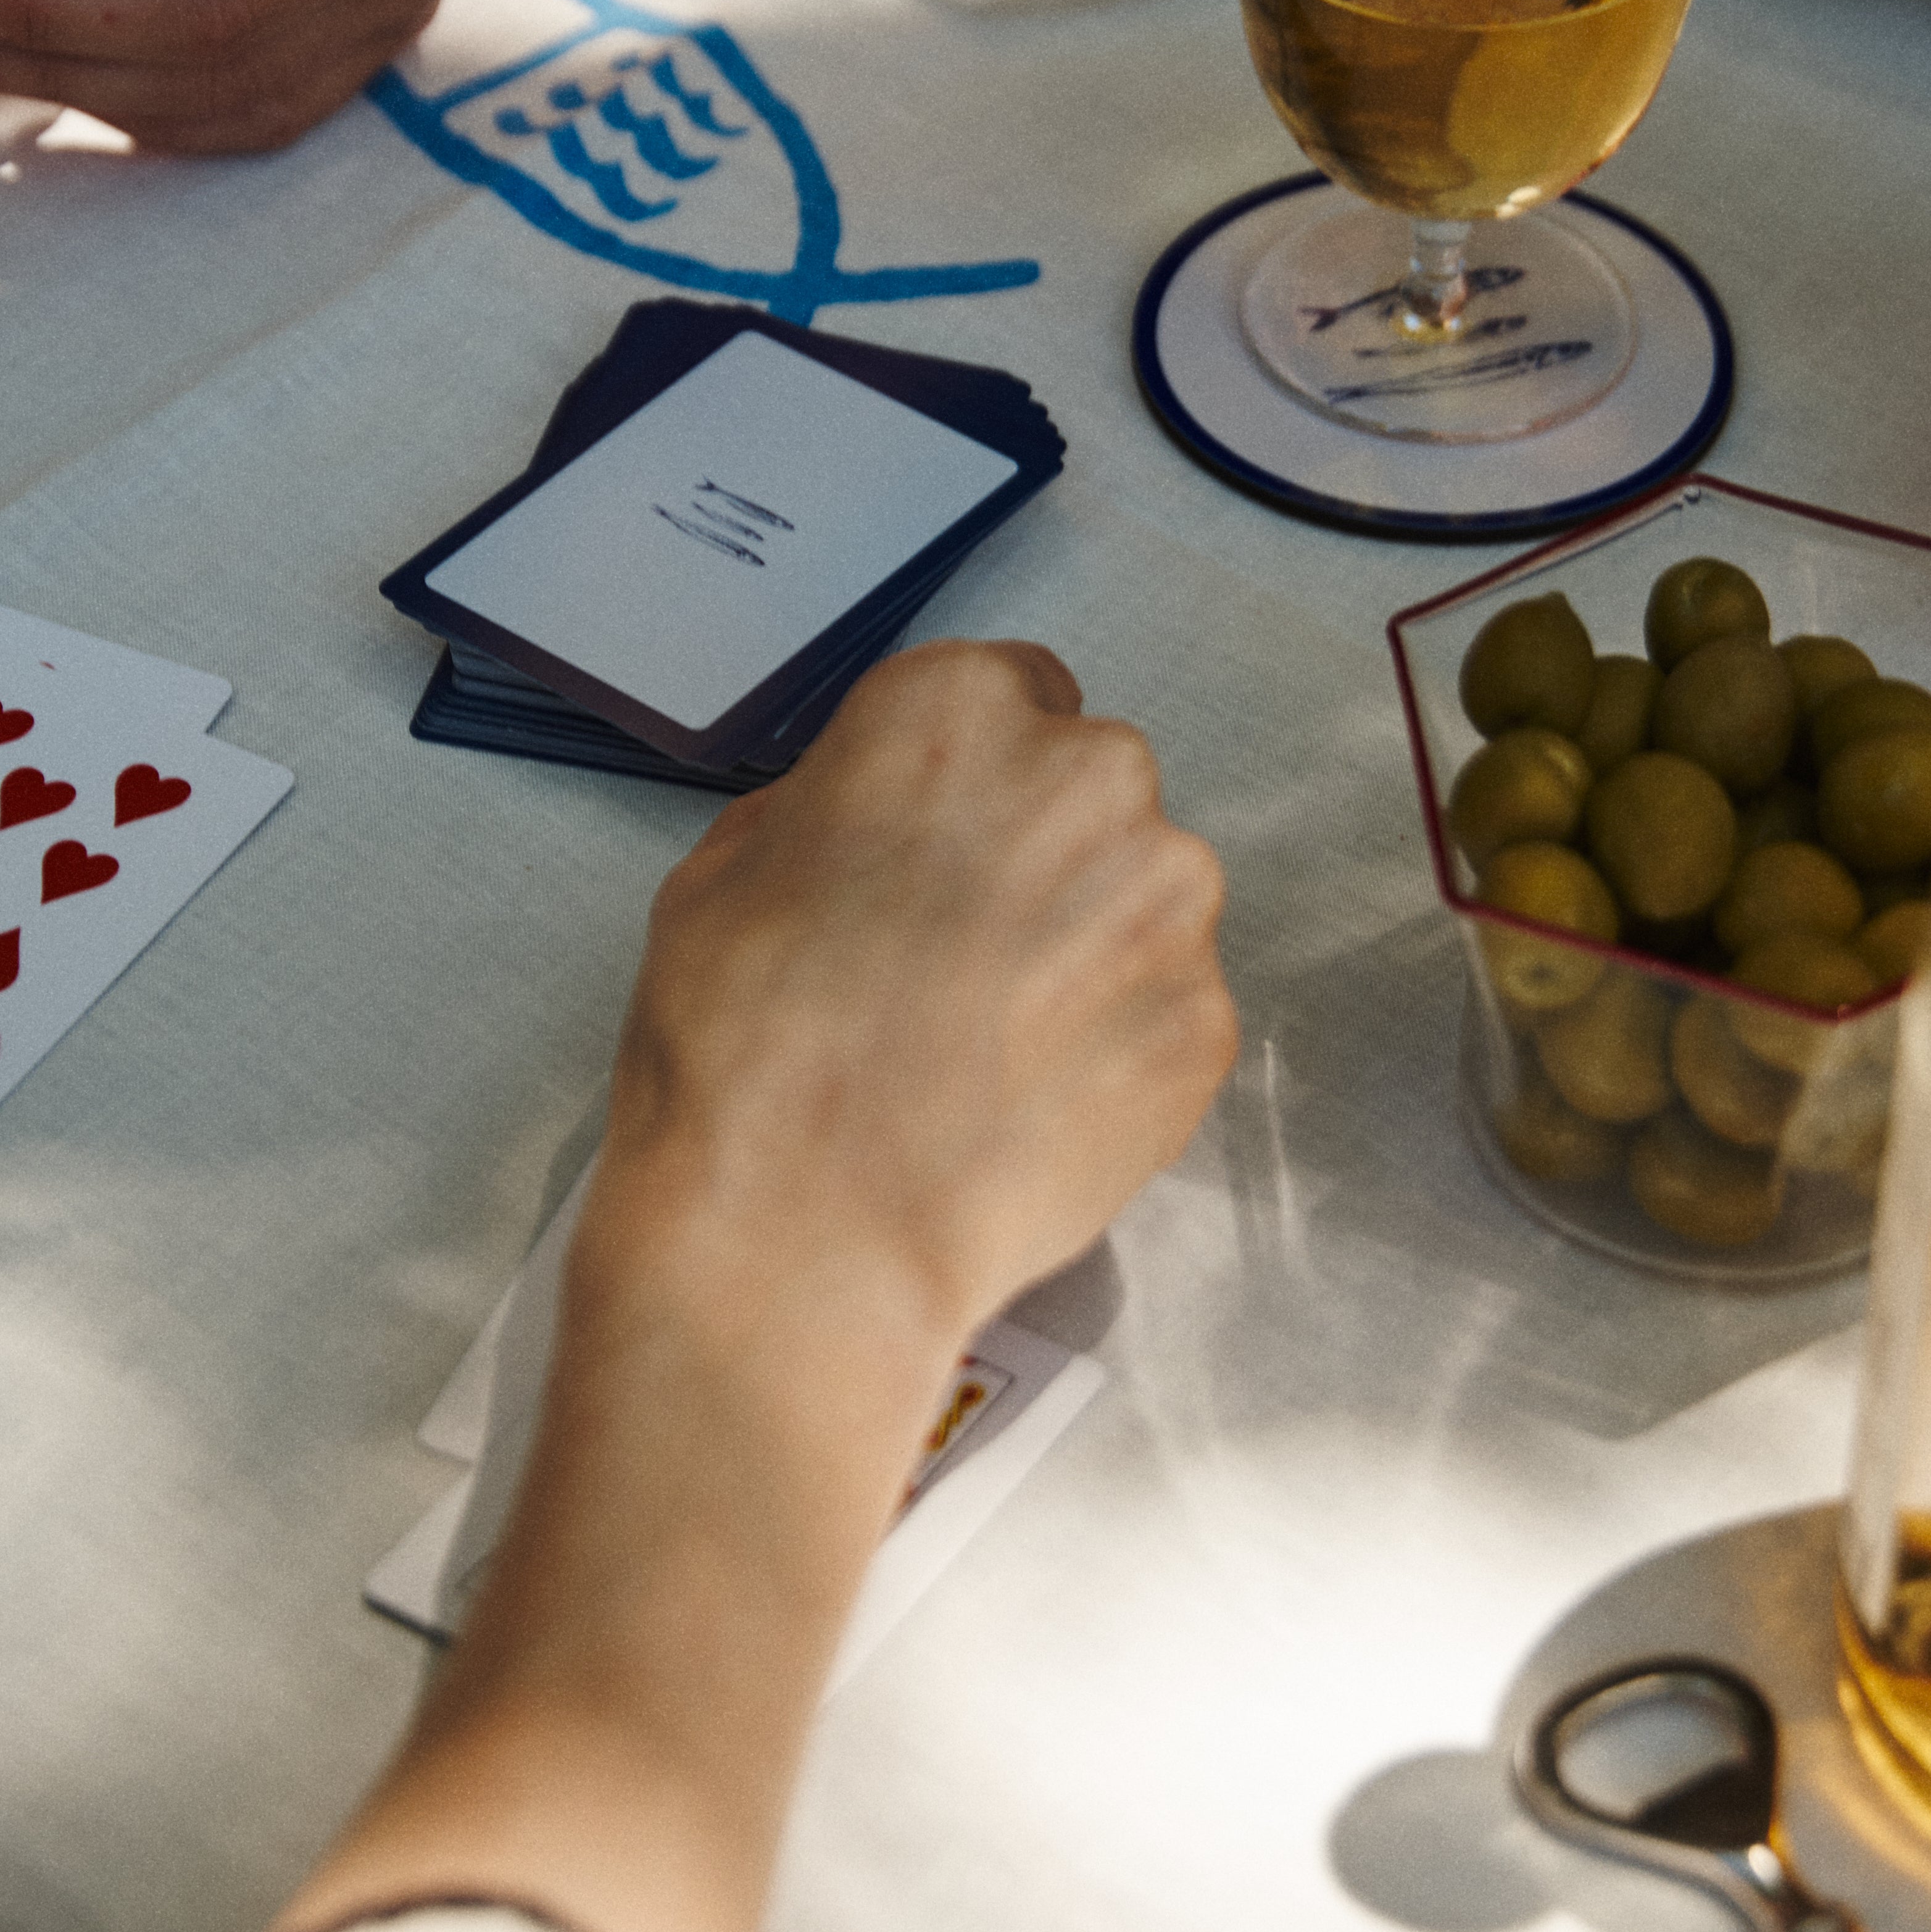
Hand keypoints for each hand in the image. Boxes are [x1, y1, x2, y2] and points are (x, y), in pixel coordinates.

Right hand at [587, 640, 1236, 1360]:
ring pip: (1140, 901)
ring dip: (1086, 952)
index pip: (1015, 695)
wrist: (807, 1235)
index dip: (974, 780)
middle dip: (1038, 859)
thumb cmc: (743, 1048)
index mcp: (959, 711)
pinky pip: (1165, 1015)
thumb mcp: (726, 870)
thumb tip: (877, 818)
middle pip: (1089, 794)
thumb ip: (834, 807)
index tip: (945, 842)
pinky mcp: (1204, 1025)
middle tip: (956, 958)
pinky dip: (1114, 1052)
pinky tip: (1027, 1107)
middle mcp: (1089, 778)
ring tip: (989, 1048)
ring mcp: (1166, 905)